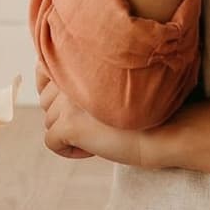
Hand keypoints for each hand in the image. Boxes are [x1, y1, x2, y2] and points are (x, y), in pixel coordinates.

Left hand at [37, 64, 155, 167]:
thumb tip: (52, 93)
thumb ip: (85, 80)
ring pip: (49, 122)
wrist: (166, 128)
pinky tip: (93, 149)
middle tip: (97, 122)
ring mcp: (68, 99)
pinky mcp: (69, 123)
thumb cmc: (147, 108)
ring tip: (99, 134)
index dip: (52, 88)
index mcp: (80, 59)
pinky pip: (52, 142)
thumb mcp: (112, 84)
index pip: (43, 70)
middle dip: (65, 115)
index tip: (72, 102)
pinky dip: (69, 150)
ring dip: (70, 132)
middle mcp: (71, 74)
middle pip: (46, 101)